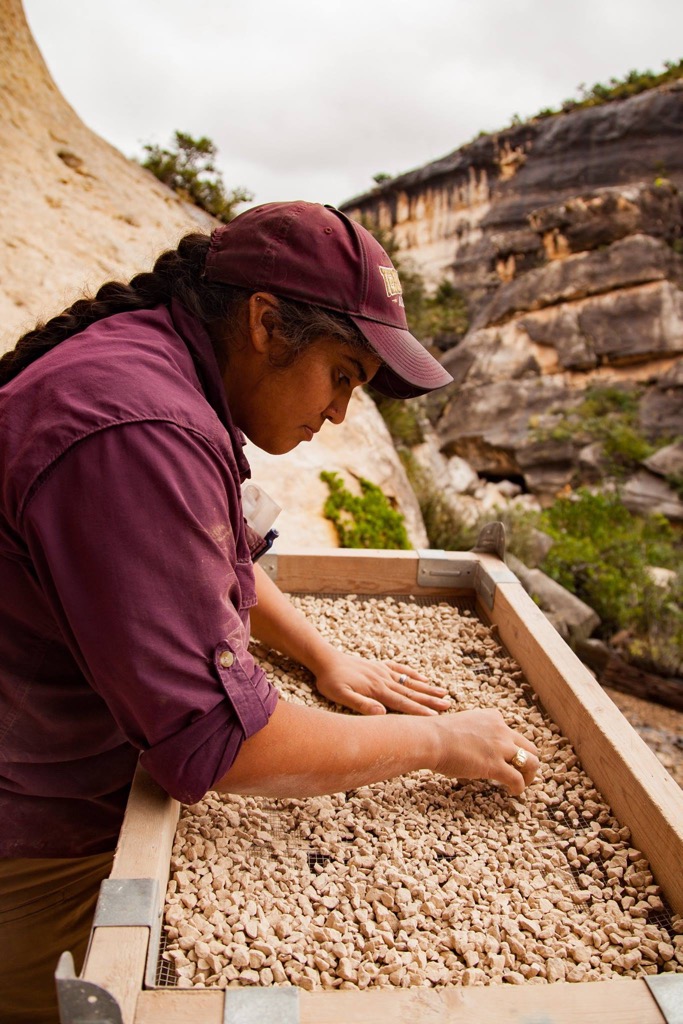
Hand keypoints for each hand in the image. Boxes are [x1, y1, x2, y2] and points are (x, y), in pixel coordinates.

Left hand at [313, 651, 451, 715]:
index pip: (402, 703)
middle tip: (449, 705)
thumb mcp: (340, 696)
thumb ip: (360, 704)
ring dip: (427, 688)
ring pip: (409, 681)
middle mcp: (384, 680)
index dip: (419, 711)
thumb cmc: (331, 681)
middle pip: (411, 692)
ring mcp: (382, 672)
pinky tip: (423, 678)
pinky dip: (413, 674)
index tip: (435, 717)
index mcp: (377, 690)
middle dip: (430, 700)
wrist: (325, 659)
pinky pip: (400, 669)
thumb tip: (381, 713)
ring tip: (443, 692)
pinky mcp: (378, 666)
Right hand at [432, 707, 539, 795]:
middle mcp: (501, 729)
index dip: (511, 748)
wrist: (431, 739)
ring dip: (530, 775)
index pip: (512, 733)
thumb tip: (475, 749)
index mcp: (493, 717)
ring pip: (532, 761)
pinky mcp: (496, 765)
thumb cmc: (438, 735)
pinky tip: (513, 792)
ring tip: (523, 783)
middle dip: (528, 760)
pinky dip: (520, 787)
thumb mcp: (464, 725)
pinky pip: (518, 778)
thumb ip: (476, 733)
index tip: (505, 758)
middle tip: (521, 772)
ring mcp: (500, 747)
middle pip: (529, 746)